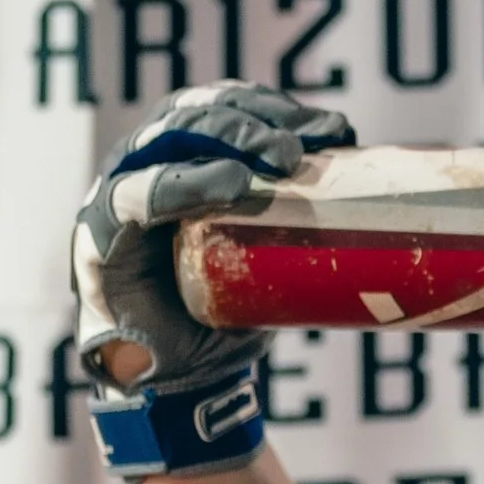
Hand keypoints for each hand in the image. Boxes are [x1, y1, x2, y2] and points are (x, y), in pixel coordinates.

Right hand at [70, 85, 352, 481]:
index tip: (335, 129)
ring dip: (226, 138)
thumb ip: (303, 215)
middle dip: (254, 120)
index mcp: (184, 155)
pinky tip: (231, 184)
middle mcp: (145, 162)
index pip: (226, 106)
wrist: (183, 377)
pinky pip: (137, 197)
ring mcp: (118, 193)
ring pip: (166, 139)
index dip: (277, 107)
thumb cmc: (230, 306)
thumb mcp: (271, 250)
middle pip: (196, 113)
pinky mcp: (101, 236)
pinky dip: (183, 185)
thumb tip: (382, 188)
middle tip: (302, 148)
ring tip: (279, 161)